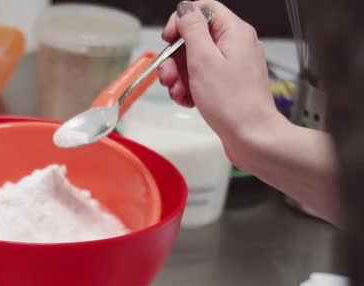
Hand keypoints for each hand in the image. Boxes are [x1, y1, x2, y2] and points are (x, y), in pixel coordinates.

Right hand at [159, 1, 283, 143]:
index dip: (181, 21)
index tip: (167, 40)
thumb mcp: (203, 60)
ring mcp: (233, 66)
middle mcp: (236, 45)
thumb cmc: (231, 102)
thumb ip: (192, 29)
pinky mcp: (229, 85)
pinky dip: (191, 88)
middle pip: (196, 38)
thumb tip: (184, 9)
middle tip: (168, 76)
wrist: (252, 137)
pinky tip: (187, 101)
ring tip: (178, 94)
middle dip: (176, 57)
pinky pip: (202, 78)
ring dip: (180, 76)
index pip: (204, 9)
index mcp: (234, 32)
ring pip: (196, 60)